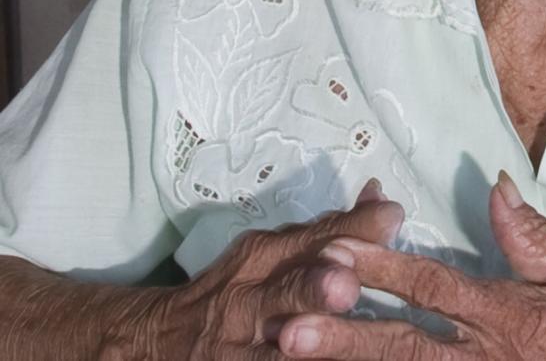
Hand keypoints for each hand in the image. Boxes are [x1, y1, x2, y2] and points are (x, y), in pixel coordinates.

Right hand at [103, 179, 404, 360]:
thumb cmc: (235, 292)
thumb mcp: (274, 254)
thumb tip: (385, 200)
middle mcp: (246, 302)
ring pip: (272, 353)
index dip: (350, 233)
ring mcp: (233, 349)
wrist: (154, 340)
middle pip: (284, 293)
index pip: (309, 240)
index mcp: (261, 260)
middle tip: (344, 286)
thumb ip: (332, 231)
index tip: (390, 219)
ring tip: (326, 347)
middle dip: (313, 289)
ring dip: (304, 348)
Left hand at [276, 173, 545, 359]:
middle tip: (287, 329)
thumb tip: (495, 187)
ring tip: (296, 359)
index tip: (333, 251)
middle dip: (342, 335)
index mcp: (508, 312)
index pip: (433, 285)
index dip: (380, 268)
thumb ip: (534, 236)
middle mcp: (487, 356)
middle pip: (403, 345)